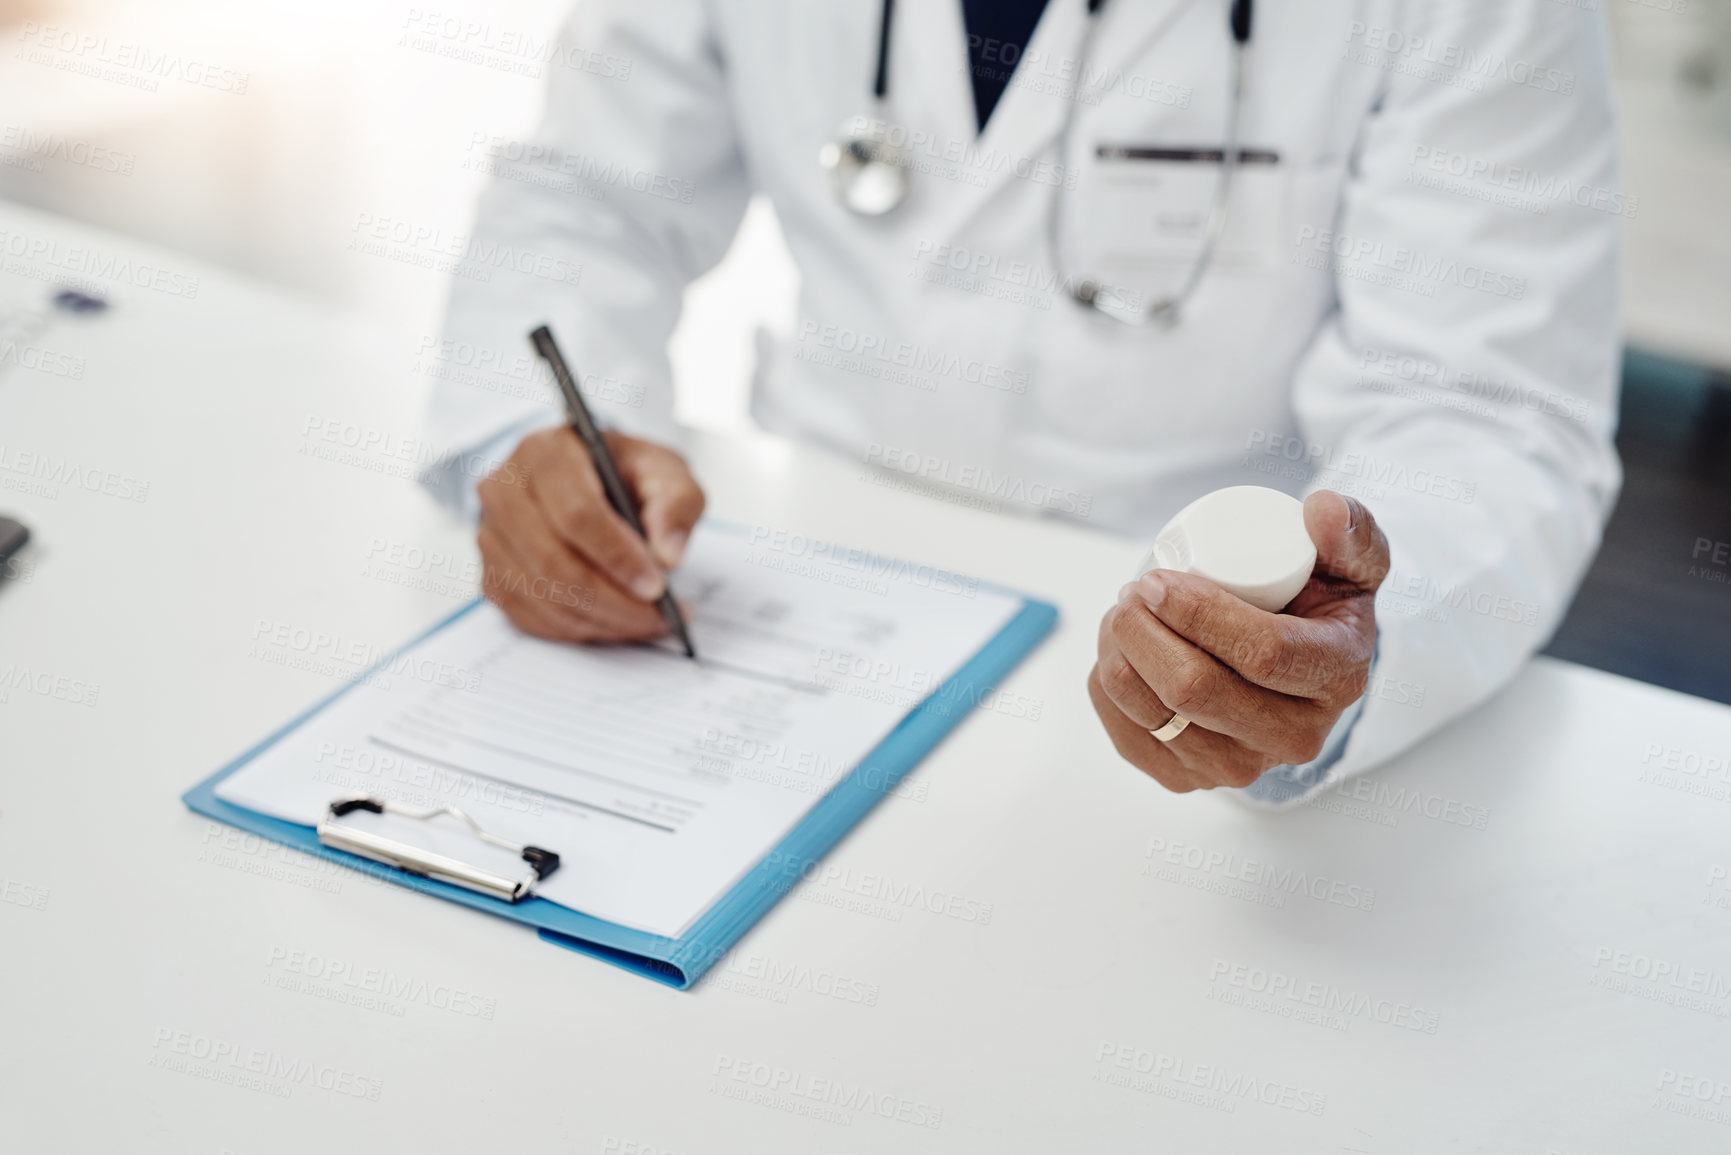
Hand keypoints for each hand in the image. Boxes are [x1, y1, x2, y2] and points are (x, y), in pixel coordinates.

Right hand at [476, 427, 703, 642]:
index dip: (617, 556)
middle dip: (613, 600)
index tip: (657, 586)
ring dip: (601, 620)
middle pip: (554, 562)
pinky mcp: (492, 574)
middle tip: (659, 616)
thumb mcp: (665, 471)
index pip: (576, 513)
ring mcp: (491, 535)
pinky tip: (615, 623)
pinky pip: (532, 617)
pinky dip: (579, 629)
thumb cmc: (625, 474)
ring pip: (543, 595)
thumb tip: (667, 557)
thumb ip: (676, 504)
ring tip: (648, 621)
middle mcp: (504, 490)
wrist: (592, 481)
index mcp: (545, 451)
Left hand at [1087, 491, 1388, 791]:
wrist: (1294, 670)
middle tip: (1131, 592)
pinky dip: (1106, 689)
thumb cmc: (1317, 607)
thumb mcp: (1352, 564)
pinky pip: (1127, 736)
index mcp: (1338, 678)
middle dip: (1142, 631)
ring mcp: (1240, 767)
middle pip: (1195, 690)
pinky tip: (1118, 655)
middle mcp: (1294, 737)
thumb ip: (1350, 530)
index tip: (1158, 580)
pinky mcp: (1189, 779)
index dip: (1197, 612)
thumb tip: (1321, 510)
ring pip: (1152, 712)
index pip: (1262, 653)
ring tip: (1122, 615)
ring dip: (1117, 654)